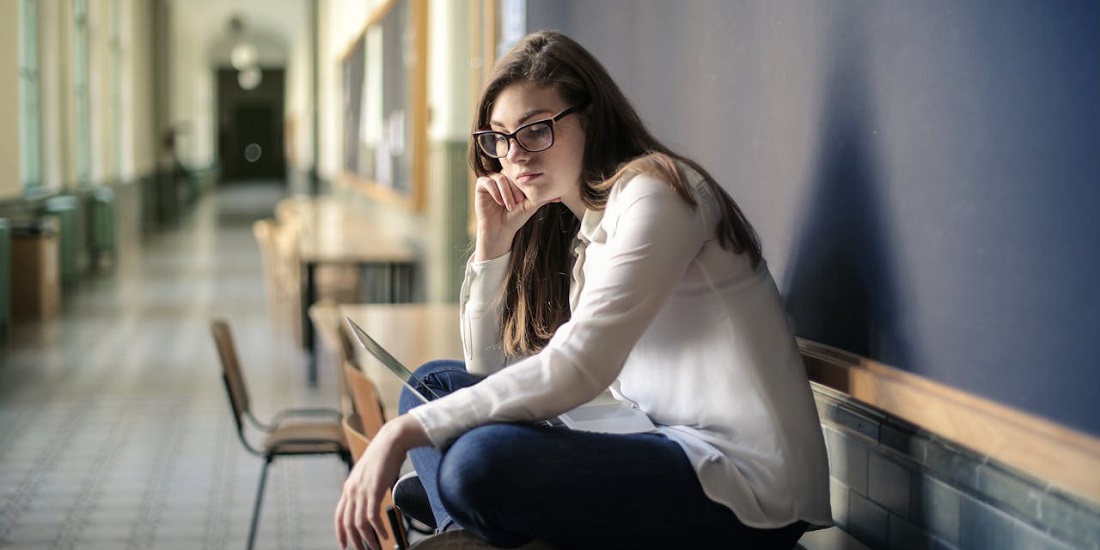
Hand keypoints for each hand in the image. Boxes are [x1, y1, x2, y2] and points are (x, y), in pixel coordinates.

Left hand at [334, 415, 429, 549]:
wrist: (391, 441)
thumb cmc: (383, 456)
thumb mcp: (369, 475)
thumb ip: (366, 488)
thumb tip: (370, 501)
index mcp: (349, 487)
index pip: (339, 515)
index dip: (340, 532)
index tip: (343, 545)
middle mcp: (352, 490)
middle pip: (348, 523)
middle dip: (355, 541)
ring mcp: (362, 491)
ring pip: (359, 523)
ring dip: (367, 538)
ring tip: (375, 547)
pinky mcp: (374, 490)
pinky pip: (373, 517)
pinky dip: (378, 529)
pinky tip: (384, 535)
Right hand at [474, 173, 541, 259]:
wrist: (501, 230)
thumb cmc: (515, 218)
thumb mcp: (531, 206)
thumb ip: (542, 198)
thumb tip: (559, 195)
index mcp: (514, 180)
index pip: (521, 174)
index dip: (525, 185)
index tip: (529, 199)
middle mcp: (502, 178)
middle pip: (511, 175)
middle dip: (516, 189)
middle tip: (519, 202)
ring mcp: (491, 180)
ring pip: (500, 178)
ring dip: (507, 193)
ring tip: (510, 206)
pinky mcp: (481, 185)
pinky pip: (487, 181)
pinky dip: (495, 191)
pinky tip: (499, 202)